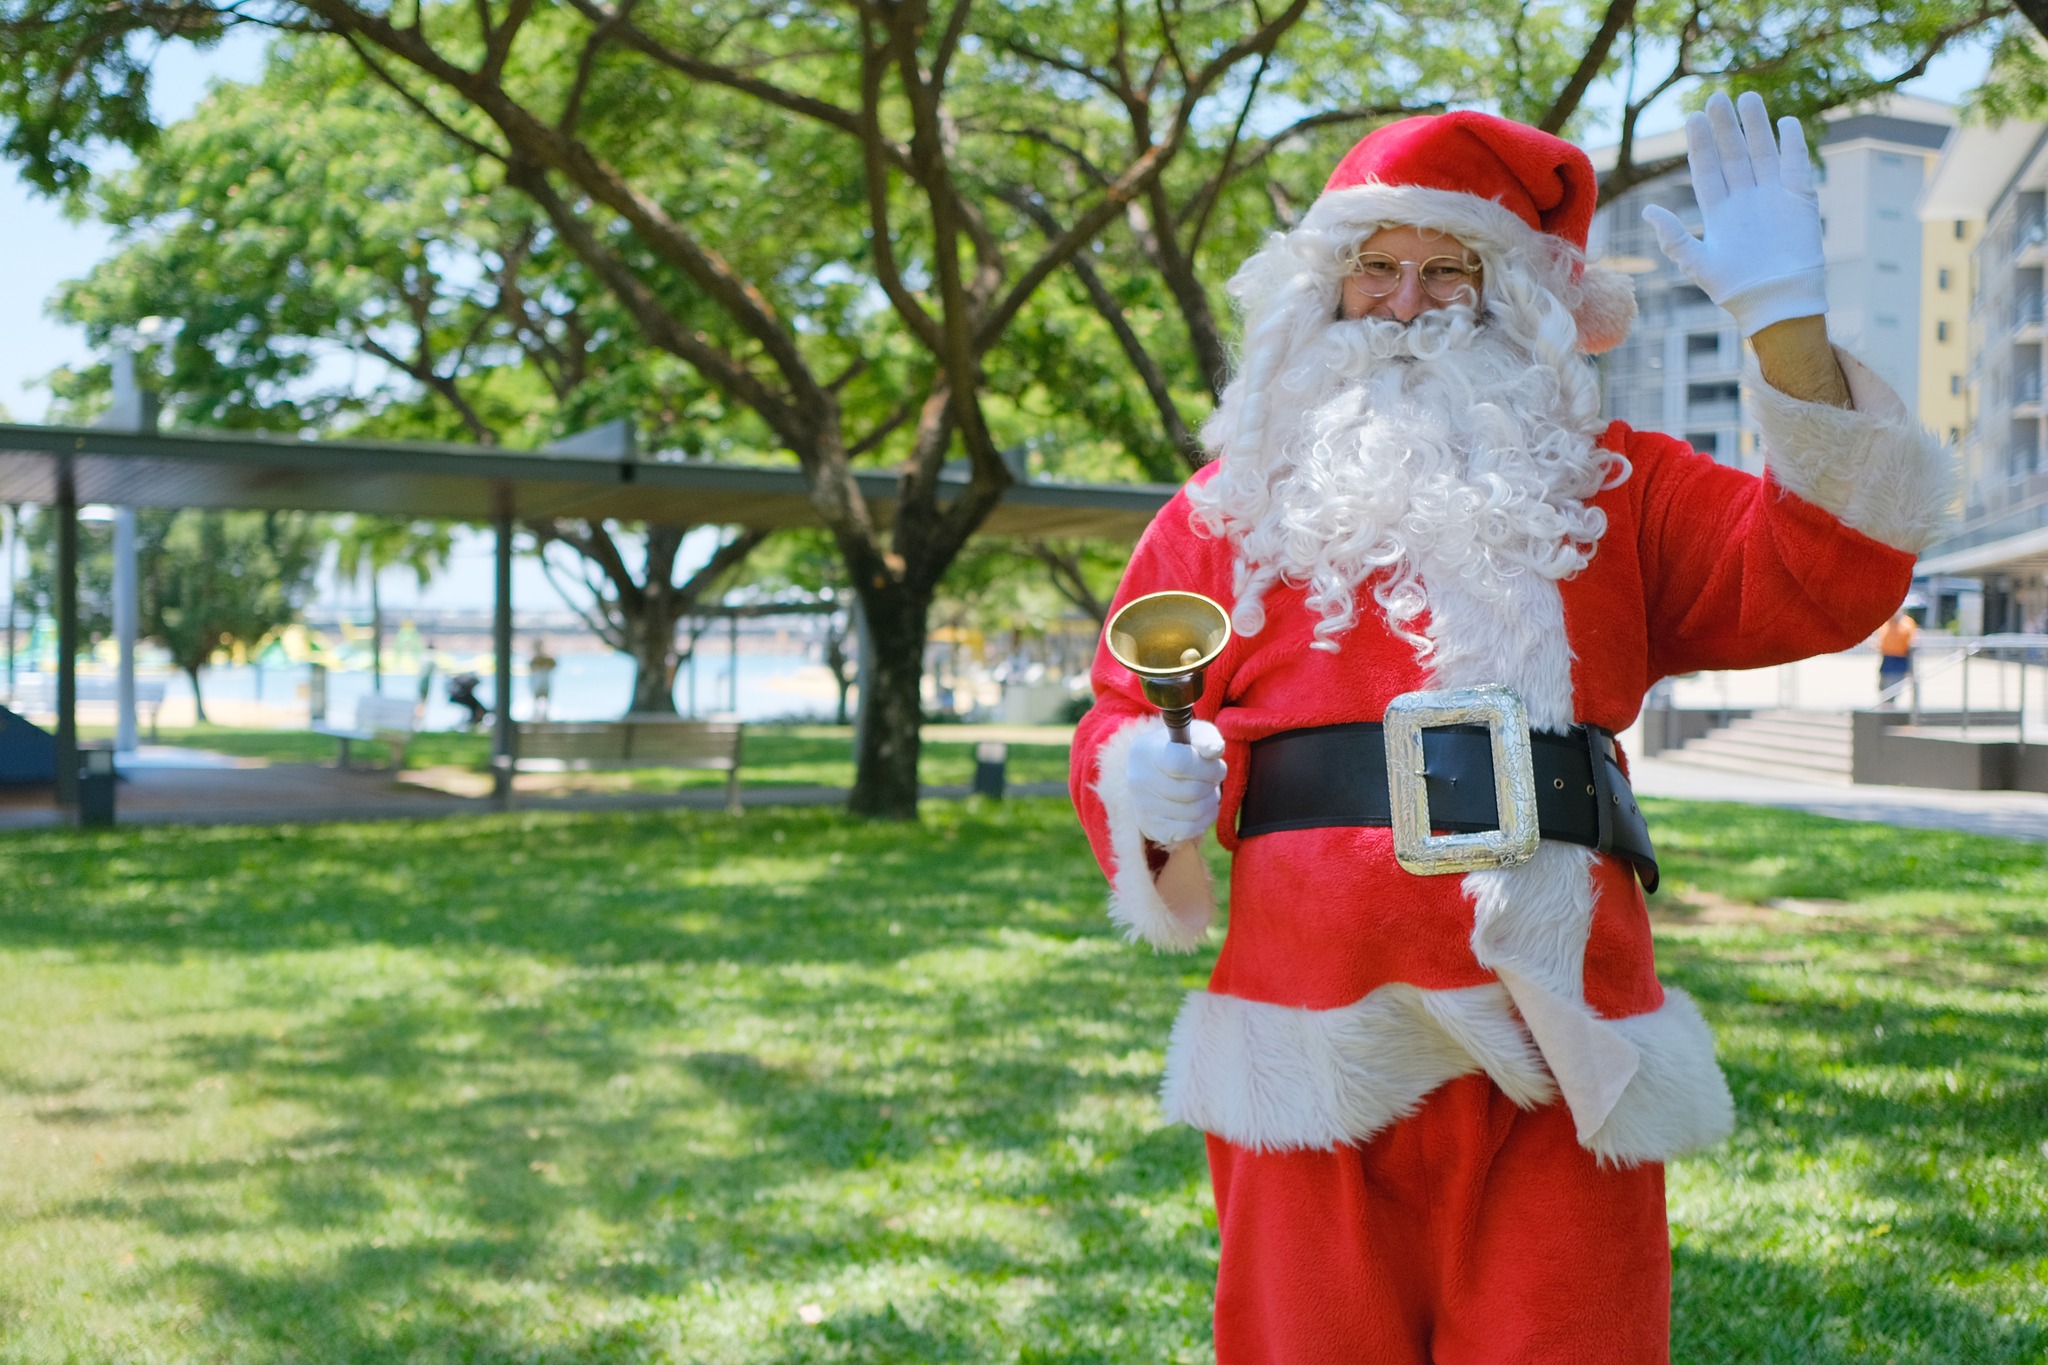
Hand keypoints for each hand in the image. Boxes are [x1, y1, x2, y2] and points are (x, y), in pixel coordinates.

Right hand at [1128, 720, 1225, 845]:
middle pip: (1192, 791)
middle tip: (1212, 779)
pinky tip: (1202, 808)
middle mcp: (1138, 780)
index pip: (1181, 764)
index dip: (1208, 768)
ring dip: (1211, 802)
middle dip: (1212, 785)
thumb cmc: (1181, 750)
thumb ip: (1207, 738)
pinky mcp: (1151, 828)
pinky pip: (1190, 830)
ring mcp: (1142, 807)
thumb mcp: (1194, 735)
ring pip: (1194, 812)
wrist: (1155, 773)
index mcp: (1146, 751)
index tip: (1216, 765)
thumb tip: (1214, 750)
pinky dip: (1205, 820)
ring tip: (1208, 792)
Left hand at [1642, 91, 1826, 337]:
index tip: (1692, 118)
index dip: (1700, 144)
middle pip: (1732, 154)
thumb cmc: (1734, 288)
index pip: (1707, 169)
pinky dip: (1792, 144)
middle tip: (1716, 98)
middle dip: (1724, 127)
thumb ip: (1674, 237)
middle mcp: (1744, 199)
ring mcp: (1772, 196)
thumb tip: (1649, 210)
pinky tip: (1785, 122)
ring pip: (1762, 153)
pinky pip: (1796, 165)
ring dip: (1755, 126)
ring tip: (1747, 98)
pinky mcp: (1799, 199)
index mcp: (1718, 211)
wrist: (1776, 302)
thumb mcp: (1697, 263)